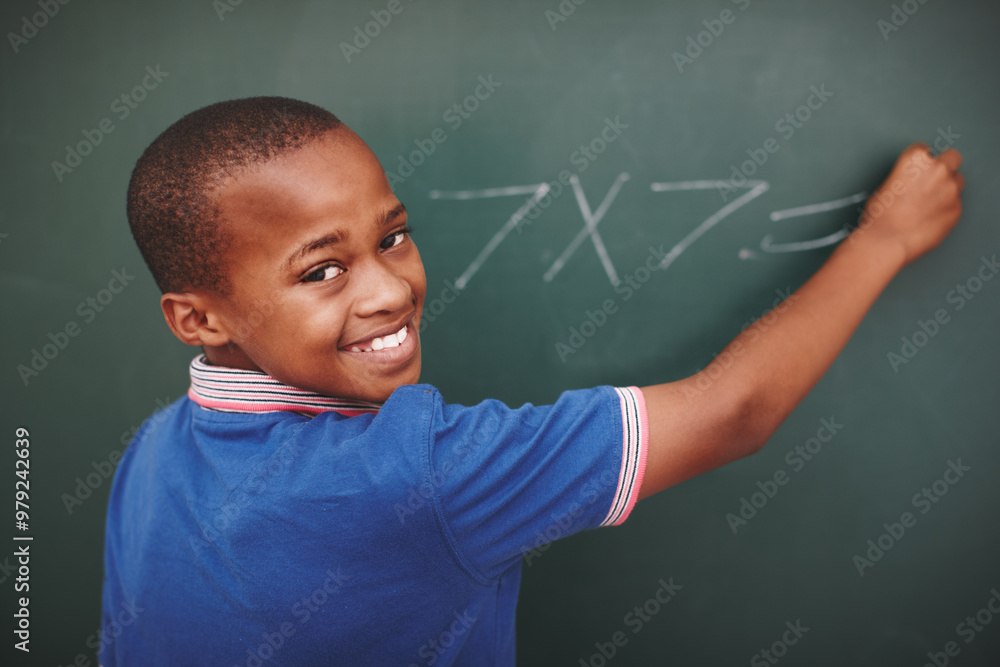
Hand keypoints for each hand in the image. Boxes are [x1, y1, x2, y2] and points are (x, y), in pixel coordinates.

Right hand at [851, 143, 964, 266]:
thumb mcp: (884, 186)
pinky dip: (946, 209)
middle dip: (944, 166)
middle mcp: (937, 169)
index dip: (919, 162)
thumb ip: (905, 178)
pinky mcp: (956, 209)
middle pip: (952, 157)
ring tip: (929, 203)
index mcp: (915, 159)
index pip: (924, 149)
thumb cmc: (879, 217)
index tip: (917, 172)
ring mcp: (950, 189)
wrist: (886, 241)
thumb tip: (912, 184)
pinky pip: (955, 204)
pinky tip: (930, 217)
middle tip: (932, 181)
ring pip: (958, 181)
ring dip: (947, 188)